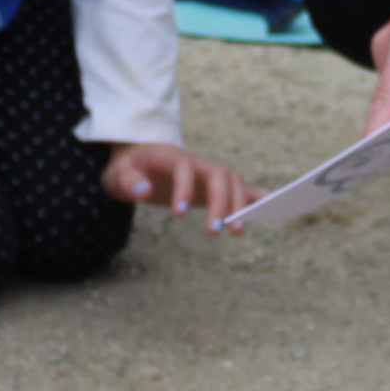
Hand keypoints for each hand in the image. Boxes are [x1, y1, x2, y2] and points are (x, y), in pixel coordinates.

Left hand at [104, 140, 251, 230]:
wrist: (138, 160)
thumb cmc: (127, 169)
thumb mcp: (116, 175)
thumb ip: (127, 181)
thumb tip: (143, 191)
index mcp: (171, 158)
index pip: (185, 168)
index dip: (184, 189)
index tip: (178, 214)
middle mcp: (196, 163)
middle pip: (218, 175)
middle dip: (220, 202)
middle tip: (214, 232)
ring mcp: (208, 174)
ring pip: (233, 181)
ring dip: (238, 205)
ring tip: (237, 232)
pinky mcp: (214, 186)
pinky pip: (241, 188)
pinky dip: (257, 196)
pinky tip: (273, 206)